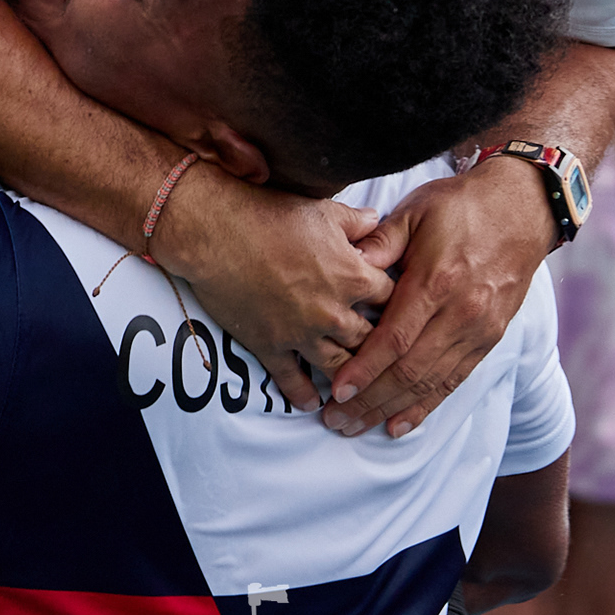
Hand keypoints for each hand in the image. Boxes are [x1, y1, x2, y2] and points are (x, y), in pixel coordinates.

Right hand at [149, 166, 394, 411]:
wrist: (218, 233)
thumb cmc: (271, 214)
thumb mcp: (324, 211)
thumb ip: (356, 223)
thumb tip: (375, 221)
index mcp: (353, 276)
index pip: (392, 298)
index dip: (396, 301)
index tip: (396, 308)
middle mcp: (333, 312)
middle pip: (371, 339)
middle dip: (378, 344)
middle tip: (381, 352)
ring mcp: (302, 333)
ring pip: (339, 365)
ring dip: (350, 375)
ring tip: (356, 384)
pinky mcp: (271, 346)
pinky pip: (293, 380)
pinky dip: (305, 394)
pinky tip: (314, 404)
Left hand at [321, 157, 553, 438]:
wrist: (523, 209)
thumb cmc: (463, 206)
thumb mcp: (416, 210)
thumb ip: (380, 240)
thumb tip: (346, 263)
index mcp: (438, 281)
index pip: (396, 337)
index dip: (365, 368)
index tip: (337, 390)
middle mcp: (461, 313)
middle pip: (410, 370)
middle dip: (370, 400)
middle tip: (337, 419)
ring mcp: (479, 330)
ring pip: (430, 383)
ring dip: (391, 410)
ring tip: (357, 427)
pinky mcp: (489, 339)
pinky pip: (454, 381)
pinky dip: (426, 406)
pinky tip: (399, 424)